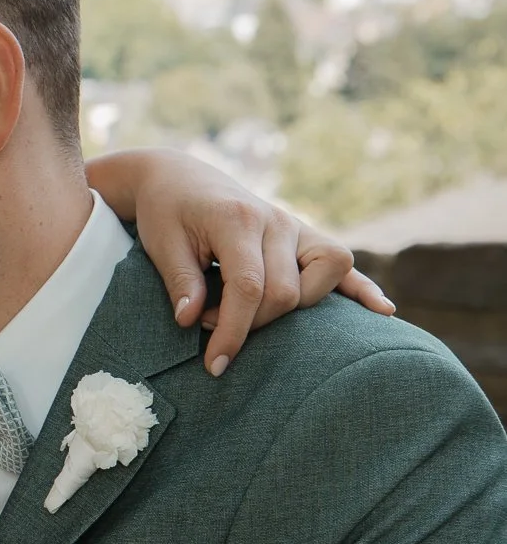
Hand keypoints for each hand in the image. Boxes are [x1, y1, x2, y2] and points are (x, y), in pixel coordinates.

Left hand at [87, 148, 393, 374]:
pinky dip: (362, 289)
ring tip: (254, 315)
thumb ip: (180, 282)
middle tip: (210, 322)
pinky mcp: (305, 237)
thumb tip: (191, 321)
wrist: (179, 178)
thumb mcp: (162, 244)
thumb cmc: (167, 213)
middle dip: (251, 323)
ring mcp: (297, 228)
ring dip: (292, 311)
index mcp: (238, 220)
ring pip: (322, 281)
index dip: (233, 332)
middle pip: (287, 292)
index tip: (214, 365)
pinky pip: (344, 265)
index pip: (249, 287)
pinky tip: (381, 312)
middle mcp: (276, 221)